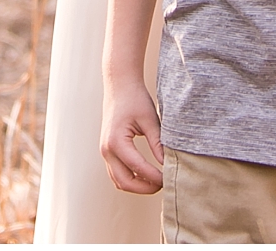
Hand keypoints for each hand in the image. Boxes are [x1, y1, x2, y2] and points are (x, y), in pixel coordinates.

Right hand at [98, 74, 166, 193]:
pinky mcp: (107, 151)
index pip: (138, 168)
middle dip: (145, 188)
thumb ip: (158, 143)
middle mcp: (107, 149)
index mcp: (116, 142)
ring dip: (137, 186)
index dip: (156, 177)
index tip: (170, 178)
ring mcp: (104, 151)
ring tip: (157, 181)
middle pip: (125, 182)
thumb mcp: (150, 120)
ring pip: (119, 181)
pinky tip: (147, 174)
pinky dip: (131, 178)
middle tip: (164, 184)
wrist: (119, 86)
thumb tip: (167, 165)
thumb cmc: (135, 99)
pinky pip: (117, 173)